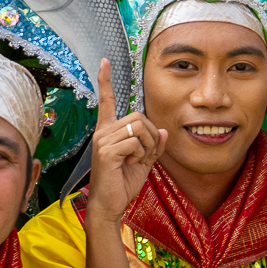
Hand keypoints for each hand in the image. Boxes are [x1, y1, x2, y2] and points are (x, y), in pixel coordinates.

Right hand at [86, 60, 165, 226]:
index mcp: (108, 131)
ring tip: (137, 161)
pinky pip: (135, 142)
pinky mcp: (106, 150)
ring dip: (148, 146)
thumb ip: (154, 145)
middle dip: (151, 136)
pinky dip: (141, 154)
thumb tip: (164, 130)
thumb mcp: (144, 162)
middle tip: (145, 155)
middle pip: (139, 116)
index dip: (105, 81)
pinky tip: (130, 165)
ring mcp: (102, 140)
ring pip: (139, 128)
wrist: (110, 205)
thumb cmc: (123, 184)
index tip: (104, 62)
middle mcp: (102, 132)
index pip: (107, 101)